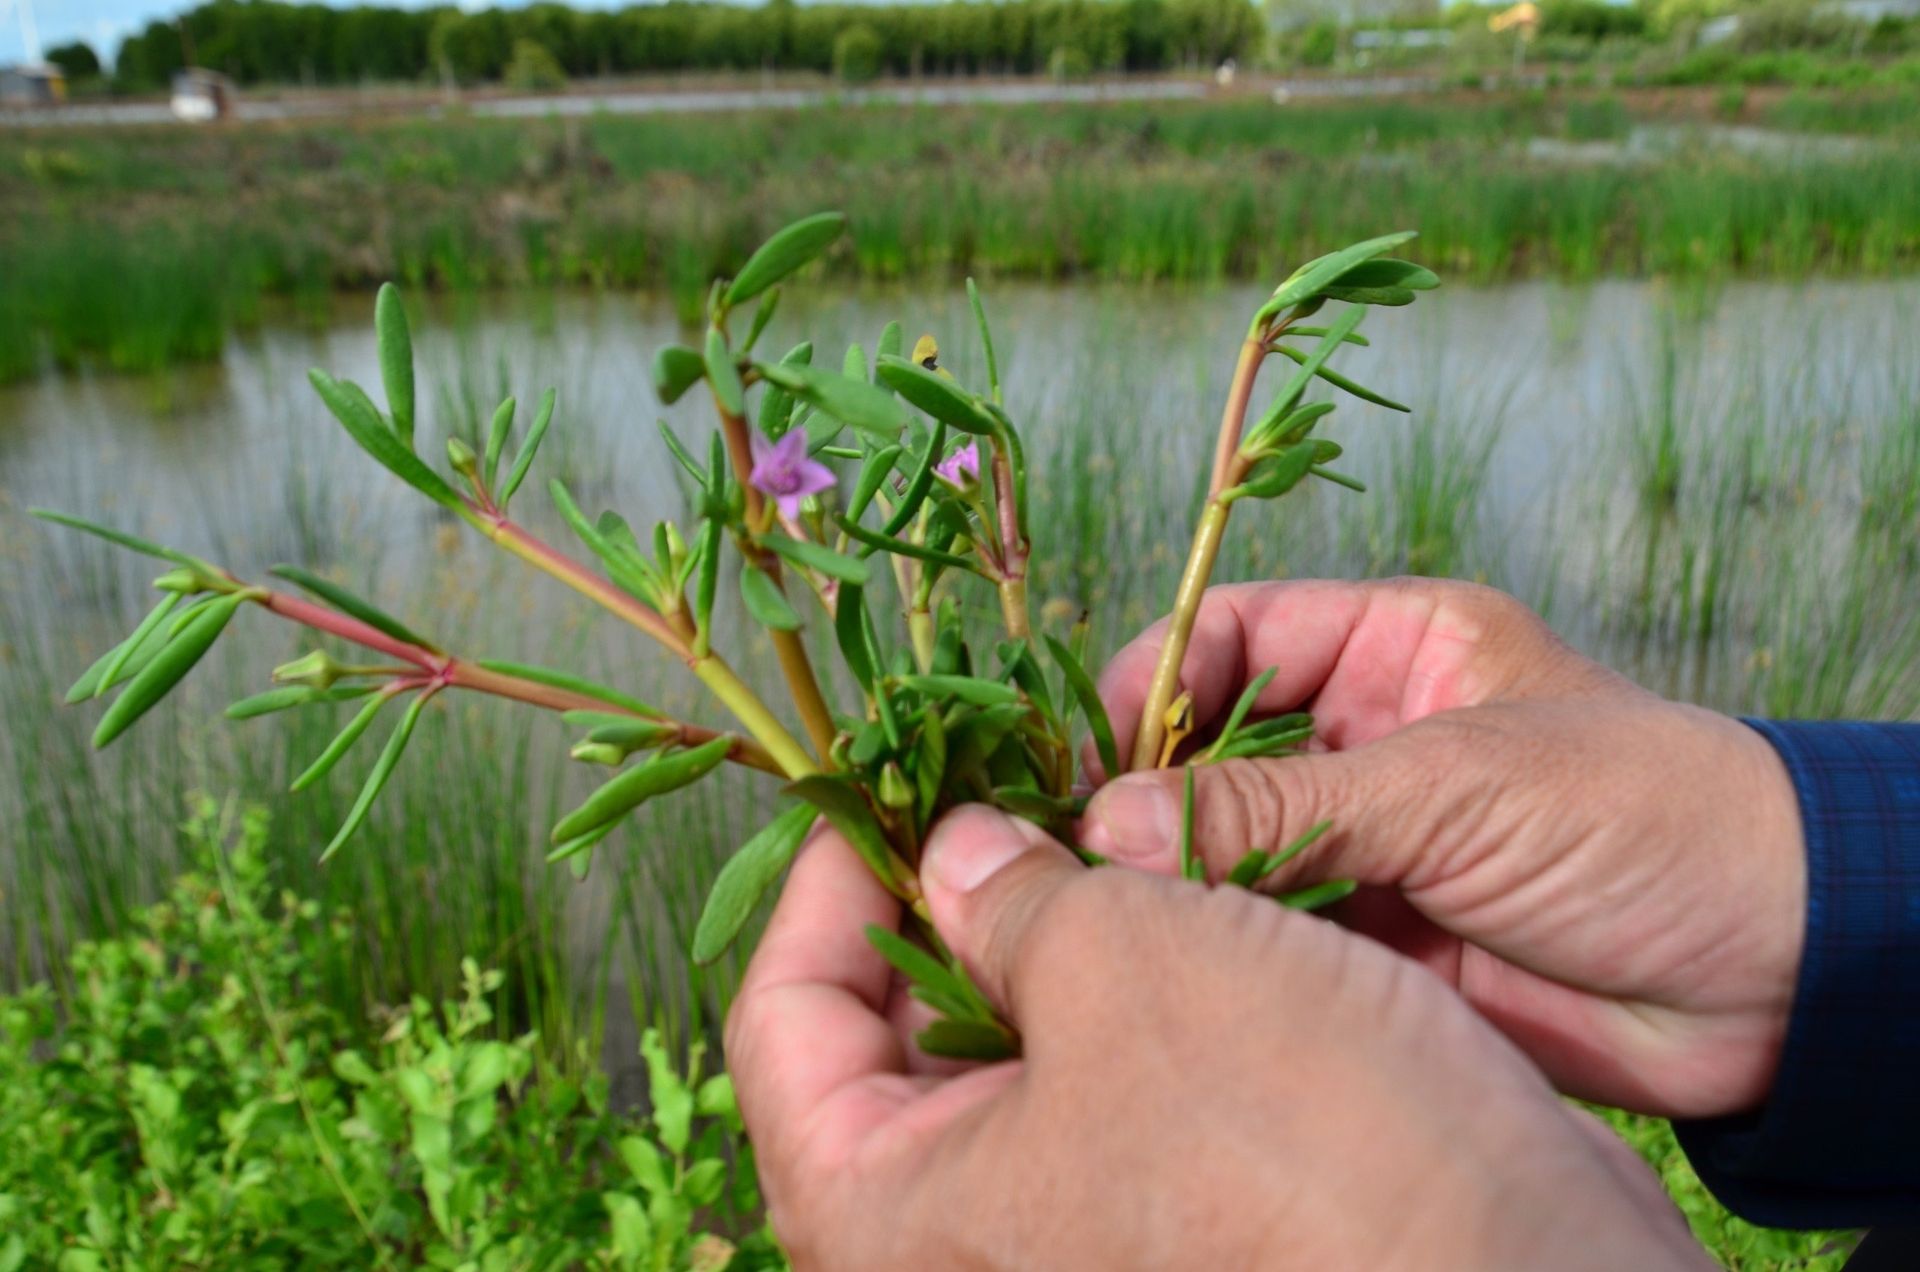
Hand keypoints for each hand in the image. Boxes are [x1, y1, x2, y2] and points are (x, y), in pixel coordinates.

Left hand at [727, 806, 1711, 1270]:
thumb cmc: (1301, 1141)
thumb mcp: (1127, 967)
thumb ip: (1011, 895)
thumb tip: (960, 851)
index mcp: (887, 1217)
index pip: (784, 1019)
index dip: (829, 877)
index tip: (891, 783)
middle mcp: (960, 1239)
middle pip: (888, 1030)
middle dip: (946, 891)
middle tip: (1007, 781)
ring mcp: (1064, 1227)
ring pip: (1007, 1041)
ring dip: (1045, 923)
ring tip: (1095, 816)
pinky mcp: (1161, 1206)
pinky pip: (1100, 1067)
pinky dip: (1118, 975)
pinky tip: (1166, 890)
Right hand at [1082, 578, 1805, 1117]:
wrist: (1775, 972)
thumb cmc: (1639, 819)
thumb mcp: (1451, 784)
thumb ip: (1278, 805)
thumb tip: (1109, 823)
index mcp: (1396, 647)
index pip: (1233, 636)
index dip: (1152, 683)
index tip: (1087, 752)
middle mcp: (1368, 738)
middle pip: (1212, 748)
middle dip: (1145, 793)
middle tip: (1079, 848)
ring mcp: (1368, 844)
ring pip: (1230, 849)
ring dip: (1175, 878)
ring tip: (1112, 911)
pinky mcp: (1376, 944)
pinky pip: (1270, 935)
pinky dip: (1223, 949)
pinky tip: (1175, 965)